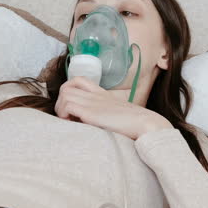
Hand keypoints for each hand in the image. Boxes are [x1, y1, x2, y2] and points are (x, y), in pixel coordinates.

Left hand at [54, 77, 173, 139]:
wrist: (147, 125)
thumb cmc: (136, 126)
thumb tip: (96, 126)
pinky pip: (67, 105)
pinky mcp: (91, 112)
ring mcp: (93, 102)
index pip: (79, 81)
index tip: (72, 109)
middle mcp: (96, 95)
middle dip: (60, 102)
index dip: (69, 91)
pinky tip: (72, 124)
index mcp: (103, 94)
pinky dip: (64, 114)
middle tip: (67, 117)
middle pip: (66, 86)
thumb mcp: (118, 116)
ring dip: (60, 108)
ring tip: (69, 121)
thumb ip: (106, 116)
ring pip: (64, 94)